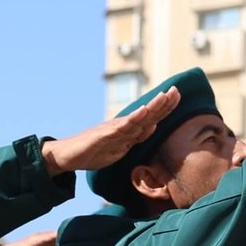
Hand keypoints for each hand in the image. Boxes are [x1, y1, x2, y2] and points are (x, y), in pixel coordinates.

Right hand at [43, 88, 179, 174]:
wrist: (67, 155)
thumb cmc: (93, 151)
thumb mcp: (121, 148)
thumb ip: (136, 137)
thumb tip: (153, 126)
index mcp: (127, 129)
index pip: (150, 117)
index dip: (164, 107)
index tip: (177, 95)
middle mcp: (122, 125)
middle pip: (146, 114)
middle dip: (162, 103)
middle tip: (176, 90)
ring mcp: (112, 129)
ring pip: (136, 118)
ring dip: (151, 107)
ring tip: (164, 97)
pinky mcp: (103, 135)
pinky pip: (121, 127)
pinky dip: (133, 119)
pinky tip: (143, 112)